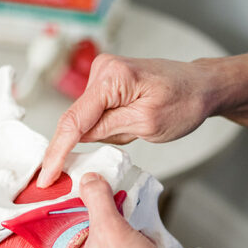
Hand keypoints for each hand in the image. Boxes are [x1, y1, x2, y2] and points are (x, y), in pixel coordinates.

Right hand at [38, 55, 217, 186]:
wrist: (202, 86)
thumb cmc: (185, 101)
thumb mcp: (147, 124)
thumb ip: (107, 130)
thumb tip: (77, 138)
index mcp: (112, 77)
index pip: (74, 120)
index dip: (57, 152)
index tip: (45, 178)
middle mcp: (102, 70)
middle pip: (77, 120)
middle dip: (92, 141)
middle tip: (124, 144)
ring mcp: (103, 75)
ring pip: (87, 120)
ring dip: (107, 134)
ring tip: (138, 128)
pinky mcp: (106, 84)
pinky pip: (95, 115)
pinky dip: (108, 127)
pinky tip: (132, 123)